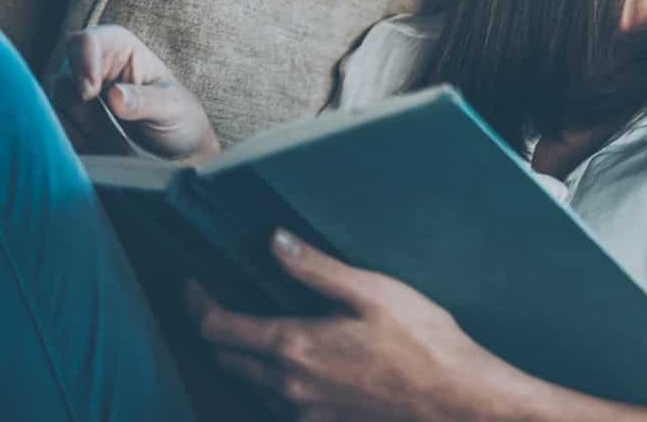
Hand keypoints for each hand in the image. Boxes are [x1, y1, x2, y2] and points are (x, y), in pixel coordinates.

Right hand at [49, 25, 219, 160]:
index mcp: (119, 47)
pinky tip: (102, 148)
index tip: (89, 93)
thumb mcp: (173, 108)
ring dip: (85, 130)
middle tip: (115, 130)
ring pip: (56, 109)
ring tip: (118, 140)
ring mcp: (75, 95)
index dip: (82, 64)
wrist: (175, 152)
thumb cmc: (178, 118)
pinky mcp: (68, 121)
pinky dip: (77, 143)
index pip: (85, 41)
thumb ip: (147, 101)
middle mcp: (91, 66)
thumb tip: (114, 96)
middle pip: (64, 80)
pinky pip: (55, 132)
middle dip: (85, 110)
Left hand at [189, 229, 536, 421]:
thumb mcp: (371, 291)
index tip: (191, 283)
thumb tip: (274, 242)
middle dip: (214, 328)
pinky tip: (293, 367)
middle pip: (225, 358)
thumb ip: (316, 268)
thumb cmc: (422, 342)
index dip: (195, 302)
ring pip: (248, 386)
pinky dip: (270, 383)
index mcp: (294, 346)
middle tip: (218, 301)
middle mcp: (287, 385)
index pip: (218, 326)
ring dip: (241, 358)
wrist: (454, 400)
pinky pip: (277, 406)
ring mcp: (304, 411)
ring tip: (254, 331)